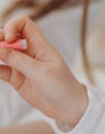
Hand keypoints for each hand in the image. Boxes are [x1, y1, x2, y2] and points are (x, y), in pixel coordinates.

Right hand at [0, 15, 88, 129]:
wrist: (69, 108)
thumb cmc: (62, 86)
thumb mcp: (40, 73)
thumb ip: (19, 61)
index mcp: (40, 45)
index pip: (24, 24)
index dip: (13, 26)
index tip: (9, 38)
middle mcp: (29, 52)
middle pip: (9, 36)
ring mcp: (22, 65)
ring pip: (3, 53)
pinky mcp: (17, 79)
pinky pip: (1, 70)